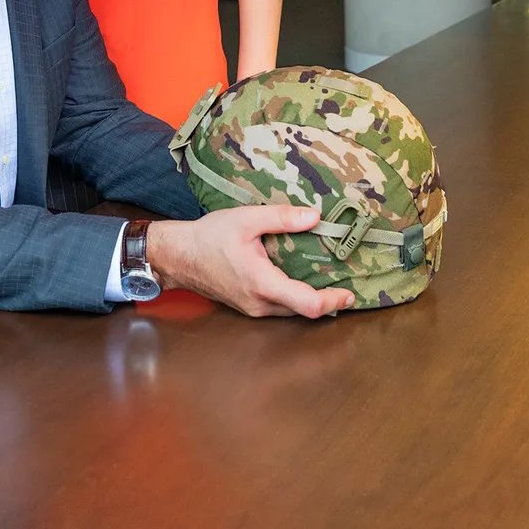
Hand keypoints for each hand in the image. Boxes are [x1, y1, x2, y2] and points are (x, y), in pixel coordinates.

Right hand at [146, 204, 354, 318]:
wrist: (178, 256)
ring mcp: (253, 309)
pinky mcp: (248, 306)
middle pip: (304, 311)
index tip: (350, 294)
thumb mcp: (246, 219)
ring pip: (291, 310)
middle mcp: (260, 304)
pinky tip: (300, 279)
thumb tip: (315, 216)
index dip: (333, 301)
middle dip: (327, 300)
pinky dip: (294, 296)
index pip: (308, 305)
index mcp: (263, 283)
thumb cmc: (209, 236)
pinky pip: (278, 307)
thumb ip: (282, 218)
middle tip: (345, 283)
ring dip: (310, 299)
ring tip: (328, 280)